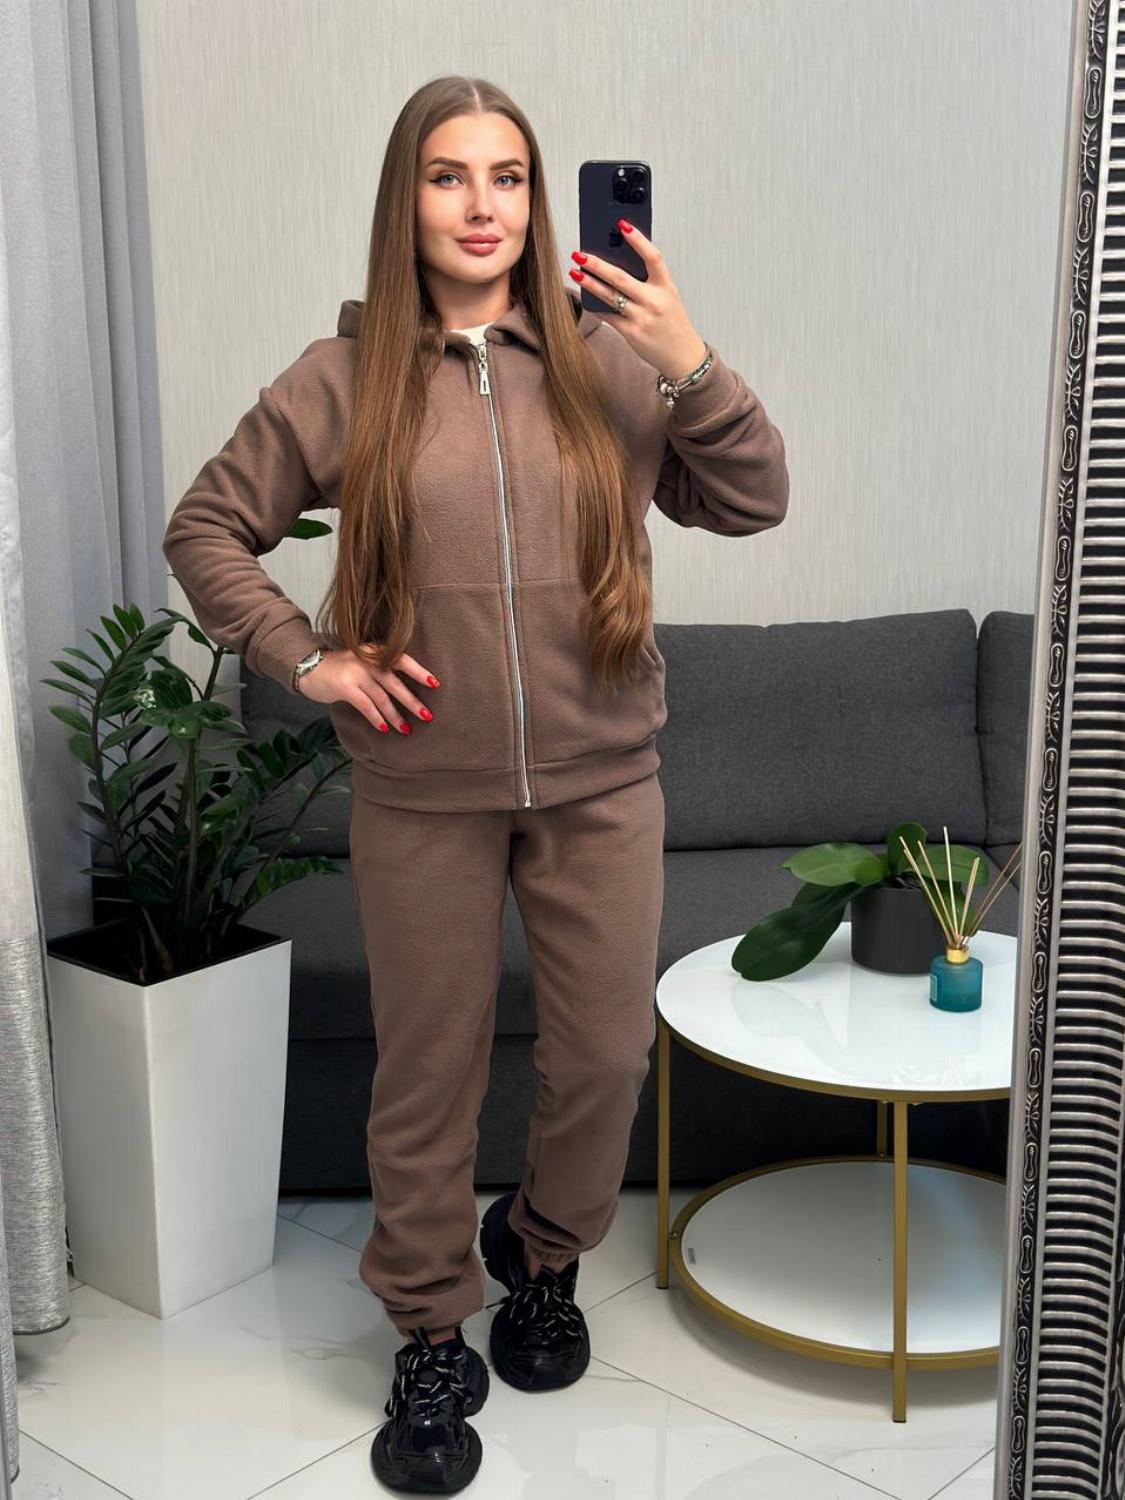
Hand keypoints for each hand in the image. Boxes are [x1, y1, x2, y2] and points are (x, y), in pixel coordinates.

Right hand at [296, 644, 438, 735]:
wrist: (308, 668)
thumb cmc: (340, 669)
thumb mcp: (362, 662)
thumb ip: (380, 669)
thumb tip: (405, 690)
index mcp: (374, 651)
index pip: (402, 659)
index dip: (419, 671)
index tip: (436, 684)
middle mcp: (367, 659)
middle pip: (395, 682)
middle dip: (412, 701)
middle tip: (427, 716)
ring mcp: (355, 672)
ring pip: (382, 697)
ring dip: (396, 716)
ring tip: (407, 730)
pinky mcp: (344, 686)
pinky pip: (365, 705)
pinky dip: (376, 718)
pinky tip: (384, 729)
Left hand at [569, 220, 708, 379]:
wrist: (682, 356)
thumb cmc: (673, 323)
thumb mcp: (667, 297)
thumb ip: (649, 282)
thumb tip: (619, 263)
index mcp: (666, 287)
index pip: (653, 257)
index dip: (638, 239)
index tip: (622, 225)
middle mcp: (654, 301)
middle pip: (621, 277)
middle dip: (597, 264)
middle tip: (580, 253)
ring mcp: (642, 318)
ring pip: (610, 296)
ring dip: (590, 283)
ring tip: (575, 272)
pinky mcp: (631, 333)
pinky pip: (608, 316)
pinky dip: (596, 306)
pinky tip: (585, 297)